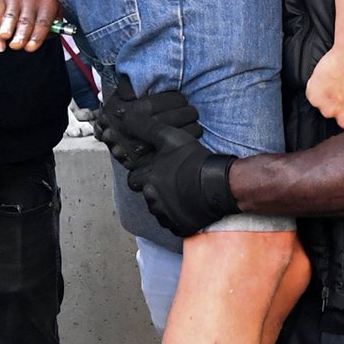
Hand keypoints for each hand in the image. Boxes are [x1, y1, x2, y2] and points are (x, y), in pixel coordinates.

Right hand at [0, 0, 60, 51]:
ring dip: (7, 28)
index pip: (43, 21)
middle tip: (17, 45)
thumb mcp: (52, 17)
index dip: (37, 35)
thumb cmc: (41, 10)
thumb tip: (36, 43)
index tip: (30, 47)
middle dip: (21, 33)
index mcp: (48, 1)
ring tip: (4, 37)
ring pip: (10, 16)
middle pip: (26, 19)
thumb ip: (49, 31)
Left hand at [97, 77, 236, 237]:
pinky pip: (174, 222)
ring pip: (160, 209)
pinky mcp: (180, 226)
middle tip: (171, 181)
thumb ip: (146, 128)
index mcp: (147, 180)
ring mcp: (166, 216)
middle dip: (154, 189)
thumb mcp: (170, 137)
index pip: (134, 179)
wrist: (217, 184)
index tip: (157, 168)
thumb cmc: (193, 160)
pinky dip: (179, 214)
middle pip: (146, 196)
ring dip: (167, 201)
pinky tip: (190, 203)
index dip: (143, 173)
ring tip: (184, 190)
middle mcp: (152, 200)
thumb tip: (126, 117)